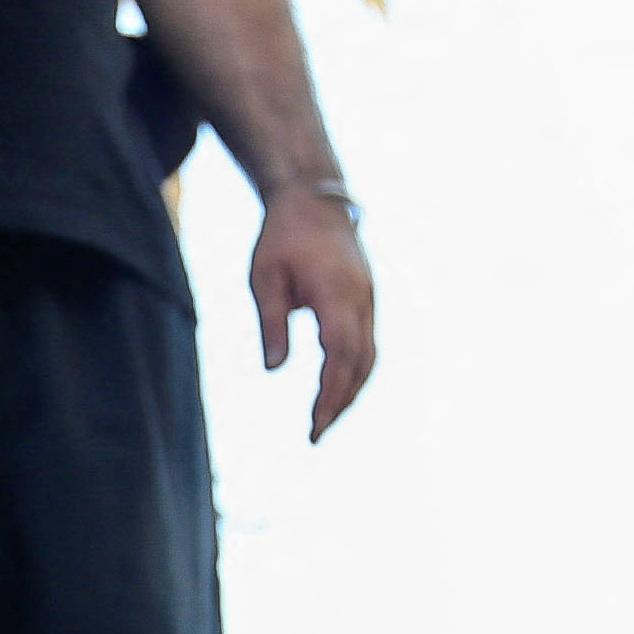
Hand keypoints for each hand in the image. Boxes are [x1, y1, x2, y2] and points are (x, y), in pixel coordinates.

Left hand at [250, 186, 374, 441]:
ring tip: (325, 419)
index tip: (314, 426)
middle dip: (341, 402)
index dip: (330, 395)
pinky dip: (355, 371)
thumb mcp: (264, 277)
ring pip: (369, 357)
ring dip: (351, 391)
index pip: (340, 356)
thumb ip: (271, 323)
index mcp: (336, 293)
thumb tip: (273, 370)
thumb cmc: (282, 237)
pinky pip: (367, 344)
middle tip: (316, 434)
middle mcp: (361, 299)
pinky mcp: (367, 300)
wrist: (314, 199)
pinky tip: (336, 389)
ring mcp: (369, 299)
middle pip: (361, 364)